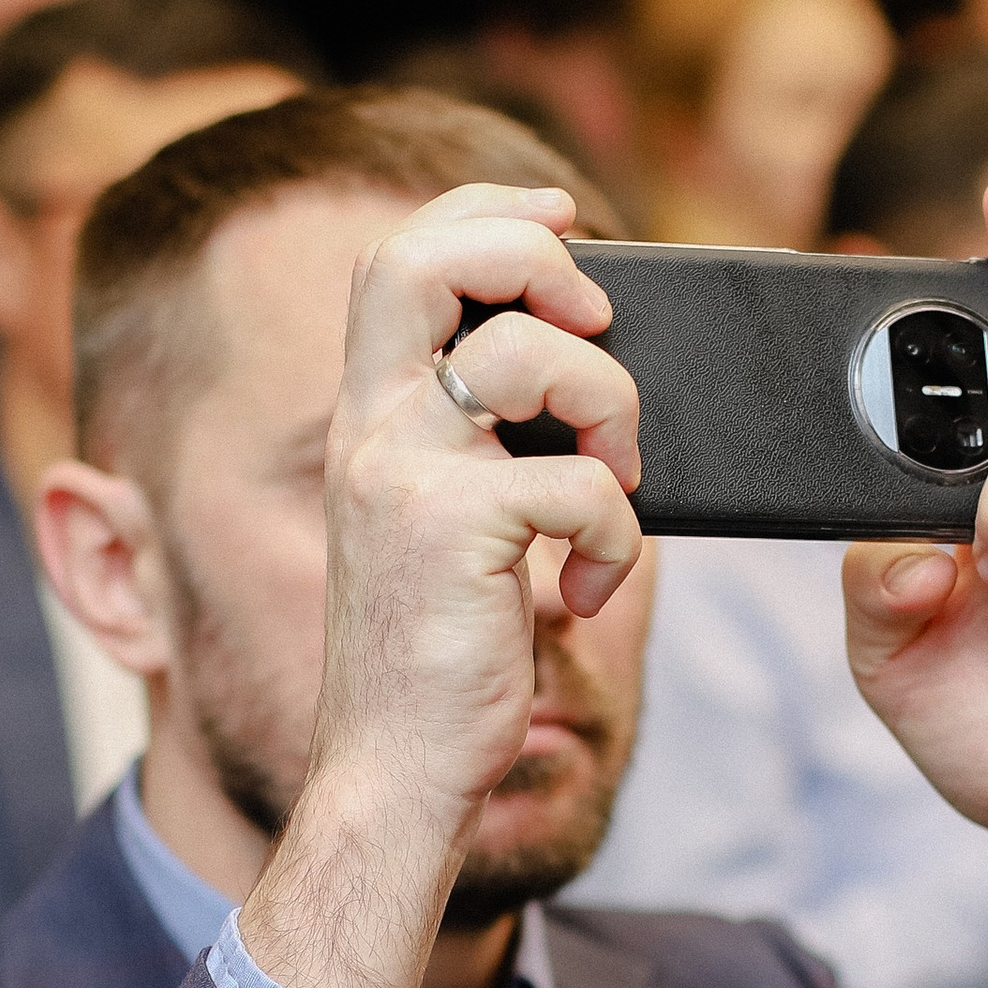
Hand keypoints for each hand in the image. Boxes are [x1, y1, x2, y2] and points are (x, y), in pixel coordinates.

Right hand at [239, 184, 639, 987]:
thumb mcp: (450, 523)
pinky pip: (584, 484)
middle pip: (429, 256)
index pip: (397, 255)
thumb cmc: (441, 661)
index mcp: (368, 418)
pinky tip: (592, 593)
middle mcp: (370, 429)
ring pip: (533, 356)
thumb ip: (487, 441)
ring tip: (617, 484)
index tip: (565, 216)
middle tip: (598, 321)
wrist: (394, 775)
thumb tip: (588, 369)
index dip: (485, 212)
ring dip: (613, 409)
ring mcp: (405, 475)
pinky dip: (620, 538)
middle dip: (535, 256)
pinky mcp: (457, 532)